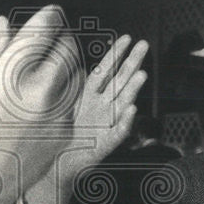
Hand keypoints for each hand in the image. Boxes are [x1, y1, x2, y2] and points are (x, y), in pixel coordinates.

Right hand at [0, 5, 77, 203]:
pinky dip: (67, 91)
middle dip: (61, 37)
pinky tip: (51, 94)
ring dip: (67, 63)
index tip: (49, 15)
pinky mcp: (67, 130)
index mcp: (13, 69)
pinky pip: (75, 99)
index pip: (47, 24)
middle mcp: (42, 87)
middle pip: (68, 44)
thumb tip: (5, 24)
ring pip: (77, 71)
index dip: (49, 15)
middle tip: (52, 39)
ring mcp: (58, 111)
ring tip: (51, 66)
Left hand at [22, 35, 148, 203]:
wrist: (60, 164)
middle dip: (132, 63)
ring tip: (142, 74)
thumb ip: (67, 83)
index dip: (115, 55)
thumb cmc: (62, 136)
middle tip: (144, 45)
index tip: (125, 38)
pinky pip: (118, 131)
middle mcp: (102, 108)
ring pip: (122, 103)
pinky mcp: (107, 143)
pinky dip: (126, 121)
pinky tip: (132, 110)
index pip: (105, 71)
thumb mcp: (62, 105)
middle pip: (120, 81)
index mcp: (91, 98)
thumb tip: (64, 57)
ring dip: (133, 89)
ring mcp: (107, 124)